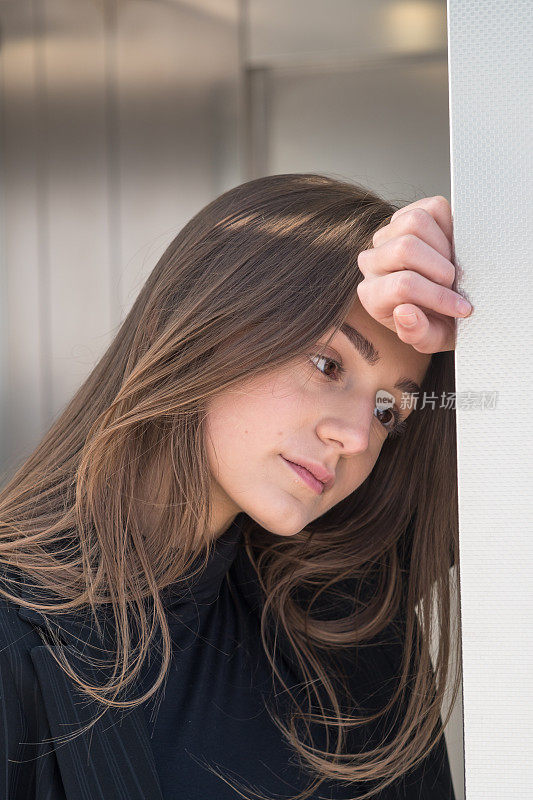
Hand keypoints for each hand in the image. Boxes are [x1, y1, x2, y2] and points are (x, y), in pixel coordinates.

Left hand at [356, 195, 472, 353]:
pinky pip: (430, 207)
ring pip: (414, 222)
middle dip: (441, 268)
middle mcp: (372, 263)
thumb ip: (417, 334)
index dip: (438, 296)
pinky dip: (449, 226)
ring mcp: (386, 236)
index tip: (462, 308)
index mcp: (372, 296)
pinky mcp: (406, 215)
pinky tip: (451, 249)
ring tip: (452, 267)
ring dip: (444, 246)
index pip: (403, 285)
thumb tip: (405, 312)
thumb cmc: (437, 323)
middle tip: (455, 283)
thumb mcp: (432, 339)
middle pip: (405, 248)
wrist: (445, 305)